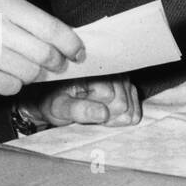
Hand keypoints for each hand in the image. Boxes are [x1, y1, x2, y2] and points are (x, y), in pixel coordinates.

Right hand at [0, 0, 83, 94]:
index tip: (79, 53)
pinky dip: (12, 85)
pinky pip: (13, 87)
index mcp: (3, 3)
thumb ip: (26, 20)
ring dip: (32, 75)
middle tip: (55, 65)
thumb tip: (66, 40)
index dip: (71, 44)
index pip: (52, 27)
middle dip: (55, 63)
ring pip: (31, 72)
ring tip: (18, 67)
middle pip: (46, 54)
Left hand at [23, 76, 141, 128]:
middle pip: (124, 104)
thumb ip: (79, 110)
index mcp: (95, 72)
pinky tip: (106, 112)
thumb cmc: (53, 101)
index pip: (115, 102)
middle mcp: (113, 70)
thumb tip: (104, 114)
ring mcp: (122, 76)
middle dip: (107, 115)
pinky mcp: (127, 84)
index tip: (81, 112)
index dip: (99, 113)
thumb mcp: (58, 107)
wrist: (50, 95)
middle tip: (88, 113)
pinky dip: (122, 115)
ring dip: (114, 115)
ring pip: (131, 106)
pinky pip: (135, 106)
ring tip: (95, 111)